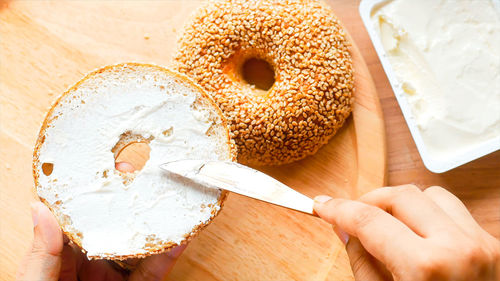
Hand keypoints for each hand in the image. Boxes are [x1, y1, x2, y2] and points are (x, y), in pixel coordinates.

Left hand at [17, 162, 185, 280]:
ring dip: (156, 224)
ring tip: (169, 200)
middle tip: (144, 177)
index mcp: (61, 256)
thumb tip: (39, 209)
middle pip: (114, 225)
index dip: (93, 191)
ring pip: (139, 245)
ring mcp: (113, 277)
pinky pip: (153, 272)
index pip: (79, 216)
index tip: (106, 169)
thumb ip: (41, 253)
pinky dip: (169, 255)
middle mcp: (89, 263)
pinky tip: (181, 238)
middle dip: (130, 201)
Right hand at [314, 185, 499, 280]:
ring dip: (403, 204)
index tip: (323, 205)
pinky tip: (416, 234)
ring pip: (431, 195)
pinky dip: (429, 214)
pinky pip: (453, 211)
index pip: (369, 220)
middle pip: (401, 195)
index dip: (338, 209)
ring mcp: (481, 243)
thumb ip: (361, 261)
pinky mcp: (491, 244)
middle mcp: (458, 247)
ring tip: (388, 225)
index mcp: (426, 267)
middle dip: (369, 200)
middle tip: (352, 215)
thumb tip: (344, 228)